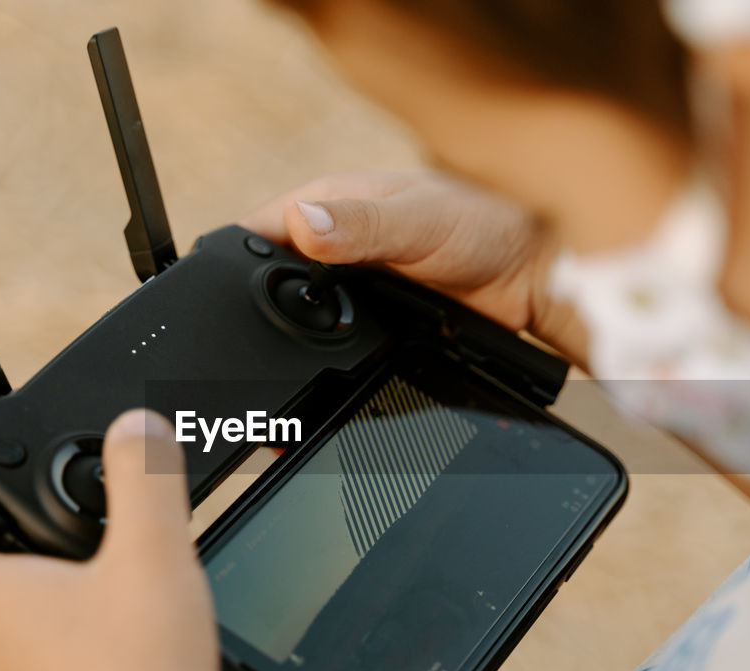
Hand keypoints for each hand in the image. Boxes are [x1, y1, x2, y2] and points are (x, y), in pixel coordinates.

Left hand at [0, 411, 262, 670]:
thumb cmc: (147, 669)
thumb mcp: (156, 549)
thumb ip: (145, 477)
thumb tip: (134, 425)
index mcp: (1, 603)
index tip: (42, 531)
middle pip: (7, 611)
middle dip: (52, 591)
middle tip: (112, 579)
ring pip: (33, 666)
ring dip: (72, 648)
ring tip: (134, 637)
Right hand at [241, 170, 589, 362]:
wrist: (532, 273)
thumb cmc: (486, 223)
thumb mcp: (418, 221)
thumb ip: (361, 223)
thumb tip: (303, 221)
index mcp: (330, 204)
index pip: (258, 233)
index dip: (230, 266)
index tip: (217, 303)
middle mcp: (333, 244)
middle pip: (268, 283)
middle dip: (252, 318)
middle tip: (241, 361)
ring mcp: (350, 286)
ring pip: (297, 320)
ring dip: (286, 347)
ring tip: (272, 388)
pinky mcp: (371, 320)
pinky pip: (332, 343)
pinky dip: (322, 363)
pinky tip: (316, 386)